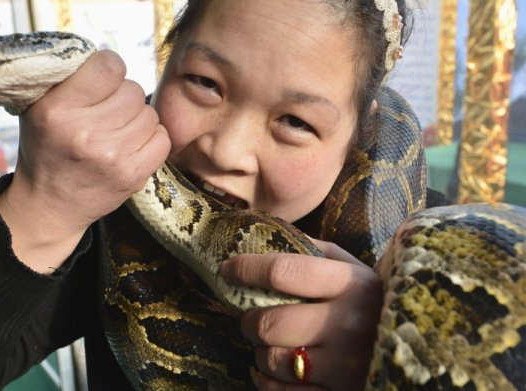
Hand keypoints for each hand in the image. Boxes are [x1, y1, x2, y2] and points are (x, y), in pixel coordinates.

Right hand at [0, 50, 170, 271]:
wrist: (50, 204)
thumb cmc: (47, 149)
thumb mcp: (40, 108)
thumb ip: (71, 80)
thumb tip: (110, 58)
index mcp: (57, 109)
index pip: (109, 67)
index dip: (110, 68)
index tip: (104, 80)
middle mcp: (85, 133)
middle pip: (133, 91)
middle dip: (123, 97)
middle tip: (107, 112)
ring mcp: (112, 156)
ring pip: (150, 114)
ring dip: (137, 119)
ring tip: (117, 131)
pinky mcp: (133, 175)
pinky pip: (163, 139)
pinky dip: (151, 139)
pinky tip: (132, 144)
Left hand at [220, 240, 381, 389]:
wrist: (422, 348)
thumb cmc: (374, 303)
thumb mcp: (355, 270)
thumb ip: (317, 251)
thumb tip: (268, 236)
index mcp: (350, 285)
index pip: (282, 271)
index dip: (246, 269)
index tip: (227, 269)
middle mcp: (348, 325)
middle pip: (271, 323)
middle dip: (249, 321)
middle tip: (251, 318)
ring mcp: (344, 366)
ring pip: (274, 360)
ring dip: (261, 352)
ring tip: (271, 344)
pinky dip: (268, 381)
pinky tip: (276, 372)